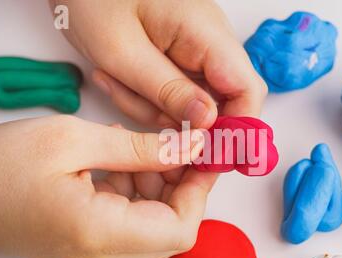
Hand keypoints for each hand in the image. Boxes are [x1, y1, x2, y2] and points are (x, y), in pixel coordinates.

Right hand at [0, 115, 216, 257]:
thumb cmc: (0, 164)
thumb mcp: (72, 140)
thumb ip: (138, 148)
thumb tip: (189, 147)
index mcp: (98, 233)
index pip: (180, 229)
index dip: (199, 192)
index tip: (202, 155)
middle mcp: (100, 254)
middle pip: (171, 231)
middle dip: (181, 186)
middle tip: (174, 146)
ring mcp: (93, 252)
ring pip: (153, 225)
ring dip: (157, 186)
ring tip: (136, 150)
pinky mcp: (86, 242)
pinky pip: (130, 222)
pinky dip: (135, 191)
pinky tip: (117, 162)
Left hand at [51, 0, 266, 128]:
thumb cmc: (94, 0)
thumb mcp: (123, 53)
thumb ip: (168, 90)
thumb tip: (209, 124)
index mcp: (206, 34)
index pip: (247, 91)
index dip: (236, 130)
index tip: (208, 157)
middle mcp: (211, 40)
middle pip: (222, 102)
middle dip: (181, 119)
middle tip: (138, 110)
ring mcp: (198, 47)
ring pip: (195, 102)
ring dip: (155, 106)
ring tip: (115, 81)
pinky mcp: (182, 54)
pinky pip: (177, 91)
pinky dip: (150, 96)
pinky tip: (120, 78)